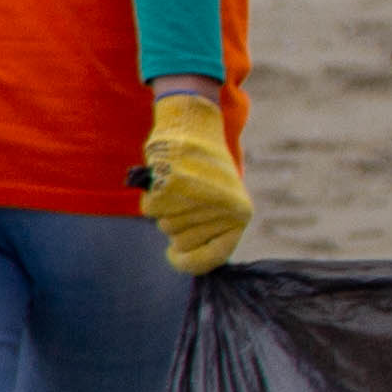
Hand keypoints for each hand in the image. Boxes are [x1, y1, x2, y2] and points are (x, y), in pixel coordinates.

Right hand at [136, 92, 251, 273]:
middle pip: (182, 243)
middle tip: (184, 200)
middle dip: (177, 226)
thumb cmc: (206, 168)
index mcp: (240, 214)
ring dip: (165, 210)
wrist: (194, 126)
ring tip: (179, 185)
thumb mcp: (221, 201)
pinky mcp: (173, 186)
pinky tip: (165, 179)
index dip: (189, 263)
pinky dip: (152, 197)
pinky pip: (151, 209)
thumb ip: (213, 231)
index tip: (175, 256)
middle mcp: (223, 209)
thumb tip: (192, 264)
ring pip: (165, 226)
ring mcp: (198, 198)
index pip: (212, 259)